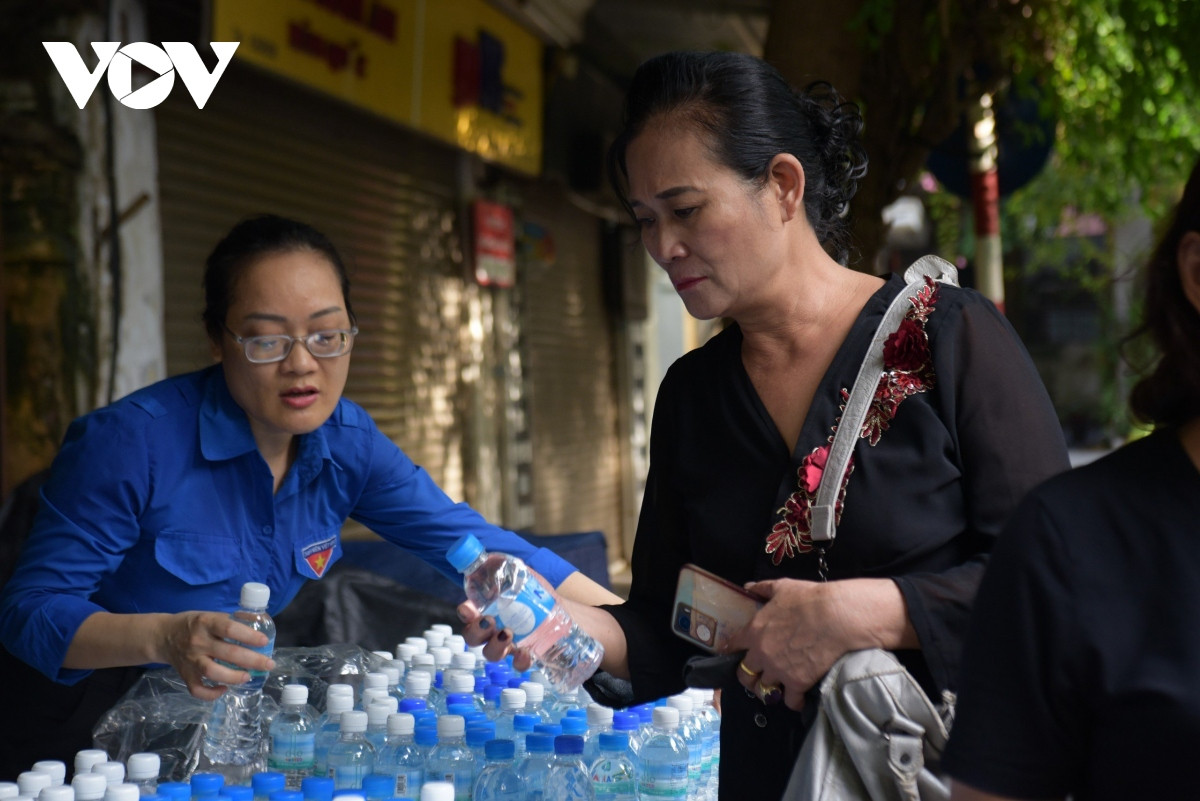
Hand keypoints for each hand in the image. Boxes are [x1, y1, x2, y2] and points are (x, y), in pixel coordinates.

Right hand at [157, 611, 275, 700]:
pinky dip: (211, 694)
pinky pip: (197, 689)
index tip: (264, 642)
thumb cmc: (194, 624)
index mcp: (206, 623)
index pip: (229, 628)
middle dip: (252, 660)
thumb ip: (234, 620)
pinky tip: (224, 690)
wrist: (163, 636)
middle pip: (228, 652)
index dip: (248, 635)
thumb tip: (261, 620)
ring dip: (233, 677)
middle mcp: (198, 641)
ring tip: (248, 677)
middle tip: (269, 665)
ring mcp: (191, 660)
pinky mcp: (185, 675)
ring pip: (212, 672)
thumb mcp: (212, 615)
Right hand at [456, 565, 560, 671]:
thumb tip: (490, 557)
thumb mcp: (524, 577)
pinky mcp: (527, 655)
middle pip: (473, 637)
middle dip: (475, 632)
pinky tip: (527, 653)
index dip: (465, 612)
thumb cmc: (538, 593)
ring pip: (491, 653)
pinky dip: (520, 661)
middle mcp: (494, 629)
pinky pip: (518, 664)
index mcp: (489, 608)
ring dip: (495, 647)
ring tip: (508, 634)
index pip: (469, 612)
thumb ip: (507, 568)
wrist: (568, 611)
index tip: (468, 609)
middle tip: (489, 622)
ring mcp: (509, 644)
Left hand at [727, 579, 881, 710]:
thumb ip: (762, 588)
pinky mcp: (797, 683)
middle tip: (756, 676)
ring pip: (764, 690)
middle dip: (748, 676)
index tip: (733, 653)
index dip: (731, 650)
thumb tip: (748, 587)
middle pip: (744, 675)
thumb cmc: (808, 599)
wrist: (835, 617)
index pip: (732, 646)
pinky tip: (797, 697)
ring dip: (769, 689)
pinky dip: (793, 701)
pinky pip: (789, 701)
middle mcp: (761, 654)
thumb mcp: (782, 587)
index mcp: (754, 631)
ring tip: (775, 688)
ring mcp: (778, 671)